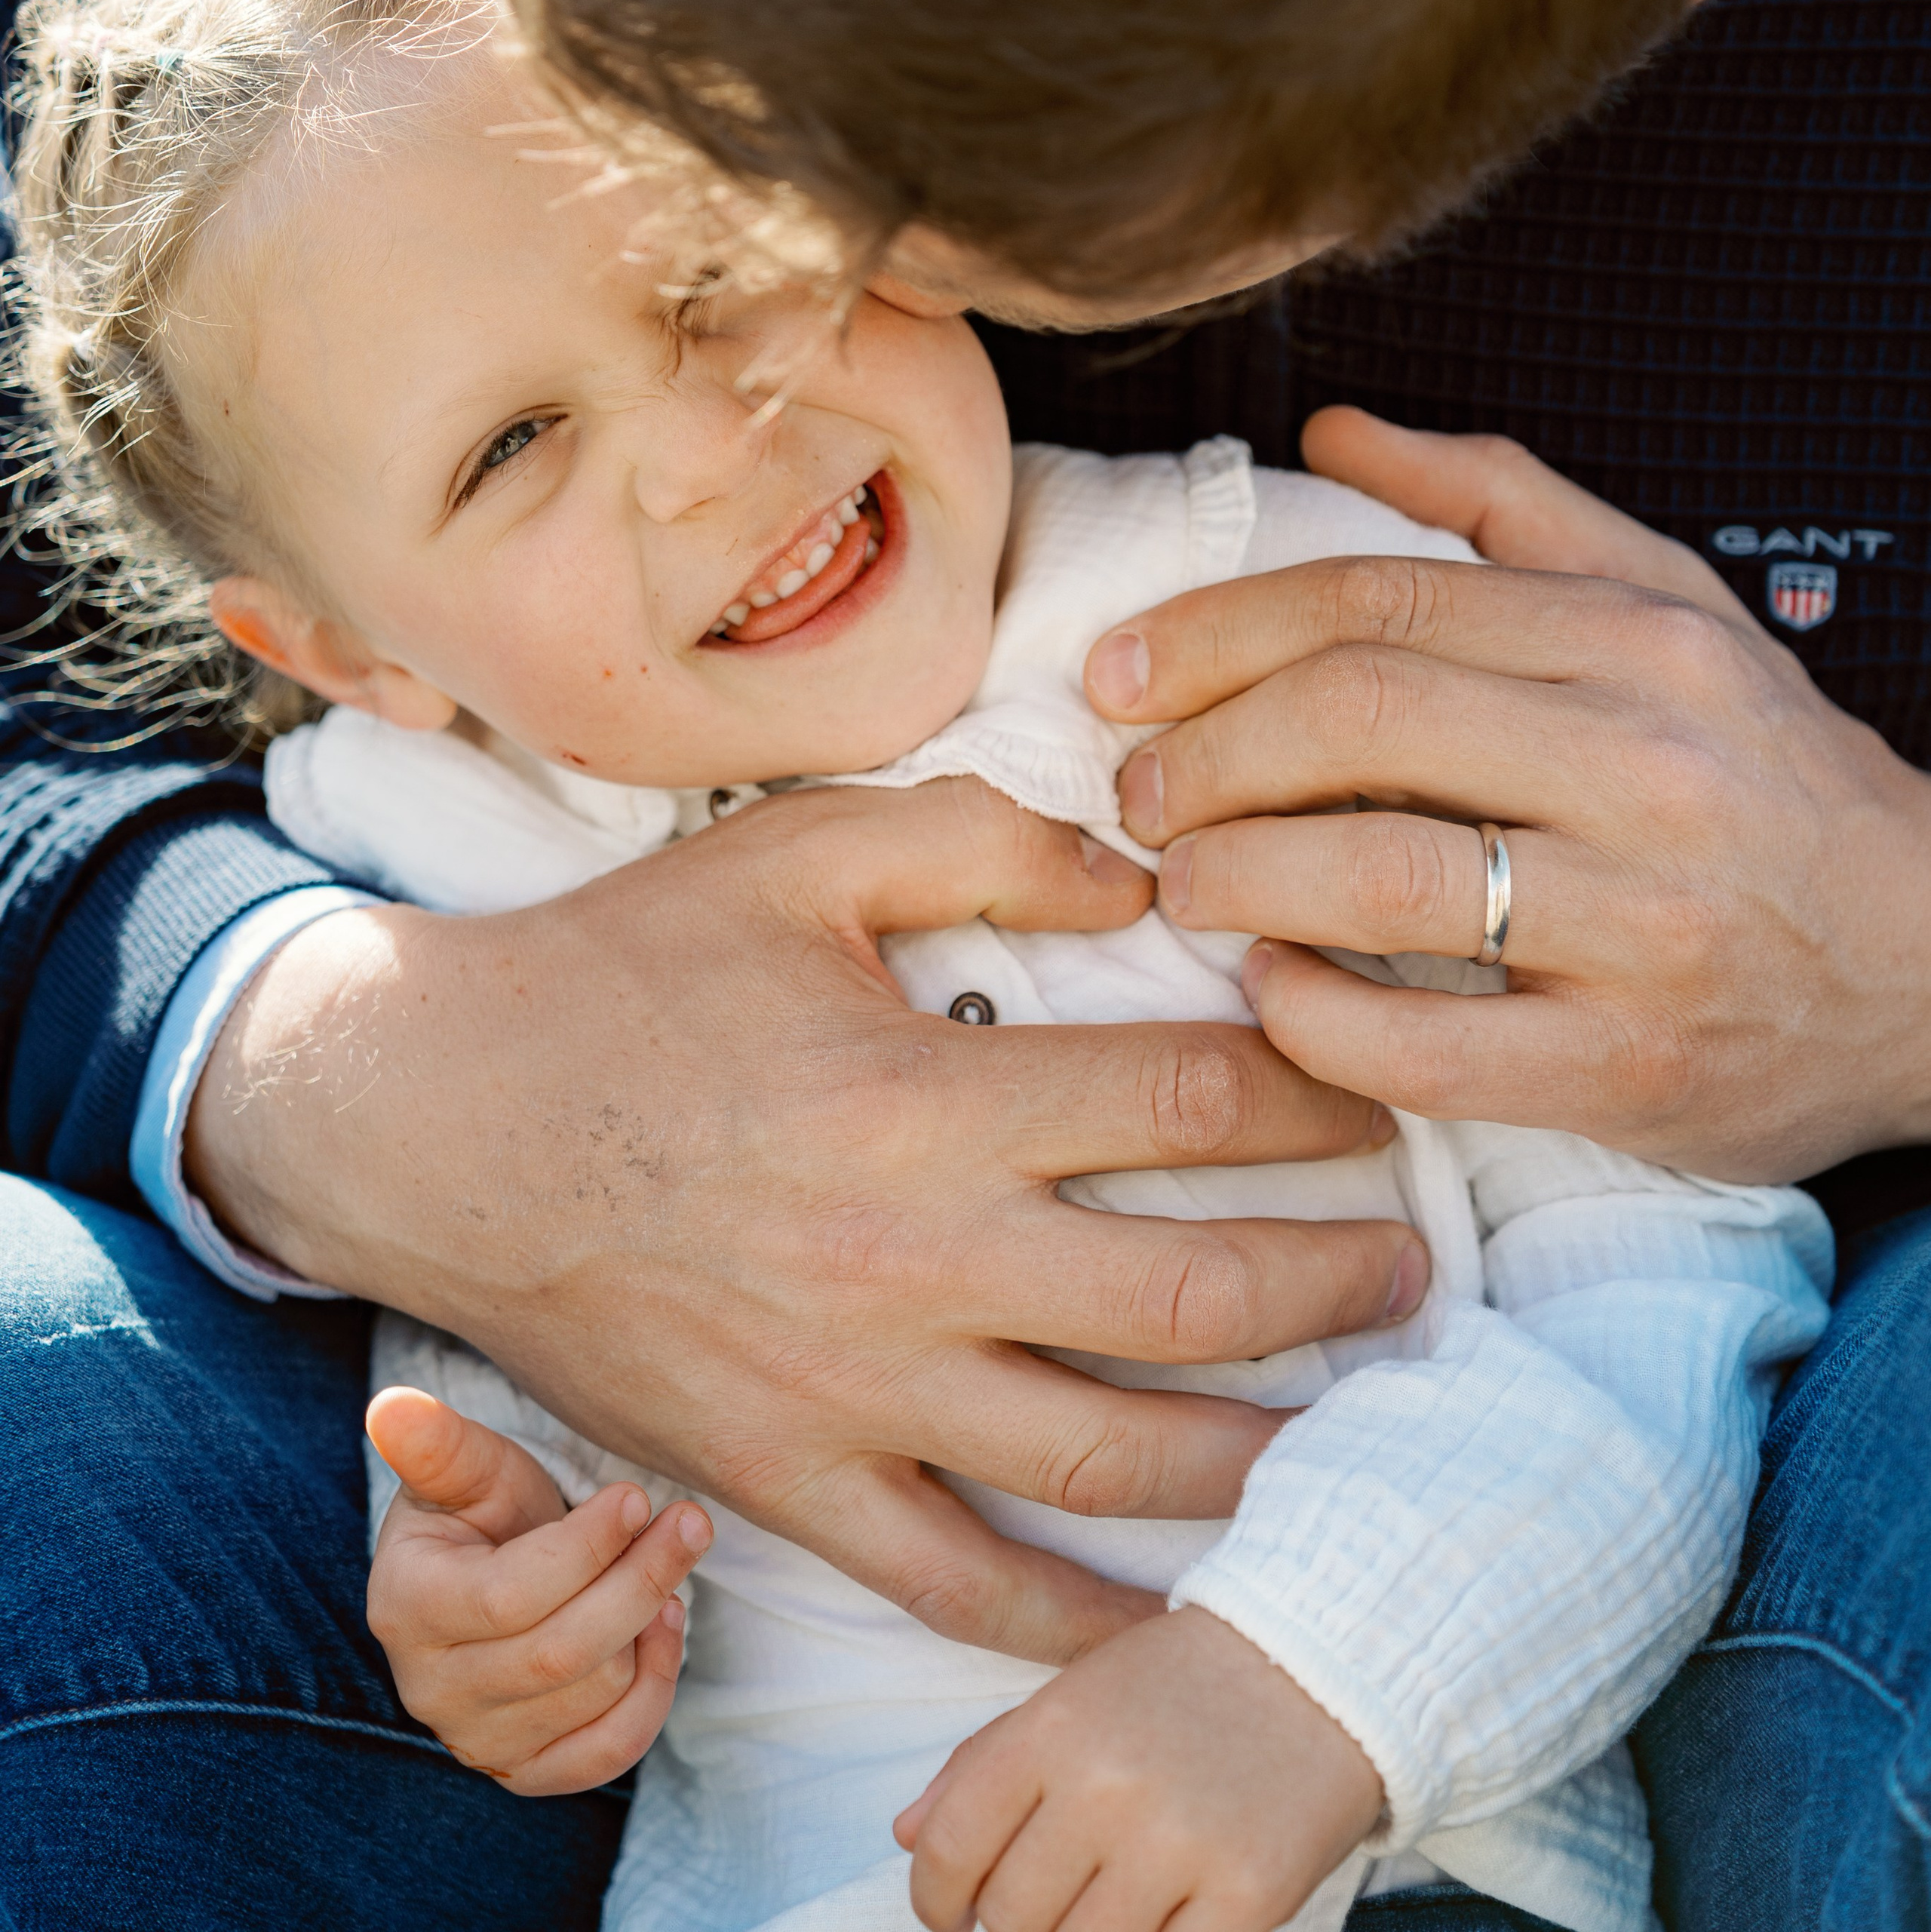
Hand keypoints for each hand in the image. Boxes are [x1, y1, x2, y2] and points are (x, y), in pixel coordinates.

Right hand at [187, 777, 1424, 1665]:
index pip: (1184, 1100)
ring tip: (1344, 1418)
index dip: (1309, 1093)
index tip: (1367, 1089)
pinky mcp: (792, 1476)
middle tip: (1410, 1265)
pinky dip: (1068, 1618)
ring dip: (1256, 1447)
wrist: (439, 1120)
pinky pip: (955, 1579)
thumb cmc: (629, 970)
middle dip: (1332, 1282)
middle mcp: (915, 1257)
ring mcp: (857, 1388)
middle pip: (1189, 1294)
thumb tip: (1141, 871)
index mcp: (927, 1095)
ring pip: (1108, 1456)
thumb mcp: (800, 851)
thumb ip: (981, 837)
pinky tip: (1161, 1621)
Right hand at [364, 1385, 709, 1793]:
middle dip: (639, 1581)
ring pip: (593, 1698)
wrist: (491, 1579)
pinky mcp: (524, 1771)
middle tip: (690, 1521)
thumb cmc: (483, 1514)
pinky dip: (653, 1692)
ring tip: (670, 1561)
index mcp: (407, 1607)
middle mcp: (431, 1689)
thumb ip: (438, 1443)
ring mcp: (477, 1740)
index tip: (636, 1496)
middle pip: (560, 1654)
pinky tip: (664, 1628)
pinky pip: (606, 1755)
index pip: (510, 1596)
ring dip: (652, 1626)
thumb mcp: (466, 1469)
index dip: (584, 1548)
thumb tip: (389, 1406)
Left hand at [893, 1605, 1382, 1931]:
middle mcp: (1104, 1786)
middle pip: (1010, 1917)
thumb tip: (907, 1837)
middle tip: (1037, 1911)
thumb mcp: (1072, 1692)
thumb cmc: (1184, 1682)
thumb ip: (982, 1763)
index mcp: (1051, 1728)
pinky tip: (1156, 1926)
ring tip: (1098, 1911)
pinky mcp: (1247, 1895)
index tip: (949, 1915)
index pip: (948, 1849)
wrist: (1324, 1659)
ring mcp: (1177, 1845)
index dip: (934, 1901)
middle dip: (1009, 1928)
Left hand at [1086, 405, 1930, 1182]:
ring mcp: (1643, 924)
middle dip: (1204, 750)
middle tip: (1135, 788)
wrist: (1930, 957)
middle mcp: (1646, 765)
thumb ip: (1498, 501)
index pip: (1374, 605)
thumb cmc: (1763, 771)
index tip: (1121, 674)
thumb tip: (1330, 430)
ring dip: (1238, 875)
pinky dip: (1314, 1017)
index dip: (1215, 633)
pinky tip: (1271, 988)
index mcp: (1635, 640)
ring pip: (1382, 879)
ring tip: (1180, 879)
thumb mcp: (1663, 600)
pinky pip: (1426, 1049)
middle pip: (1359, 720)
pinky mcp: (1630, 1067)